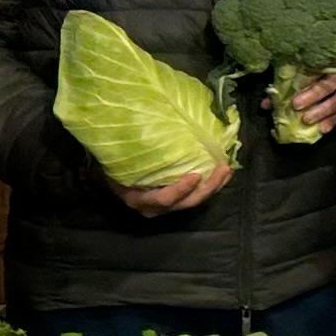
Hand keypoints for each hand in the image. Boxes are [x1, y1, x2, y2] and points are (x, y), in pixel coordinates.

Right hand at [115, 160, 234, 215]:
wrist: (108, 177)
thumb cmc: (111, 166)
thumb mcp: (115, 162)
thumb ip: (129, 154)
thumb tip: (142, 128)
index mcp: (139, 199)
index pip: (164, 199)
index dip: (181, 189)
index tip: (196, 175)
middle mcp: (154, 207)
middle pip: (186, 203)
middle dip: (208, 188)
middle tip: (223, 169)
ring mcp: (166, 206)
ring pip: (194, 201)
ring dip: (214, 186)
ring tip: (228, 169)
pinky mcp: (175, 200)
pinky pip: (195, 195)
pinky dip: (210, 184)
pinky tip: (222, 172)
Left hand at [284, 59, 335, 135]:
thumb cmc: (330, 63)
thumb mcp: (314, 63)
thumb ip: (295, 76)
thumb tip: (270, 100)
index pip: (320, 65)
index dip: (306, 76)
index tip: (292, 84)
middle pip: (331, 83)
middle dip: (313, 95)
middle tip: (296, 105)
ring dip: (324, 111)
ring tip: (307, 120)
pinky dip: (334, 120)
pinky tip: (323, 129)